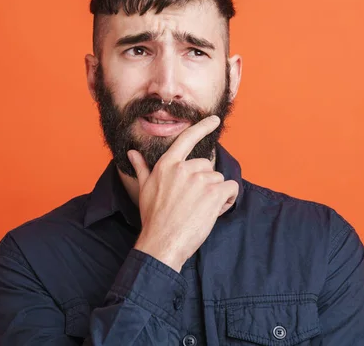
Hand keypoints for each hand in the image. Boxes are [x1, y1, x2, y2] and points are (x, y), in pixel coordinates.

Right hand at [128, 115, 238, 271]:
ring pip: (218, 179)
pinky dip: (228, 200)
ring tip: (200, 210)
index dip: (202, 127)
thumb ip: (142, 168)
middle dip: (205, 183)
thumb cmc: (153, 217)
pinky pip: (231, 189)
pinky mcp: (214, 192)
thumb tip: (132, 153)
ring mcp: (200, 179)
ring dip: (216, 194)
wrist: (162, 242)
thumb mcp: (144, 189)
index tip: (214, 119)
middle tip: (194, 202)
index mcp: (167, 165)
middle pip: (206, 166)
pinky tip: (215, 211)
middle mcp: (184, 168)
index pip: (186, 139)